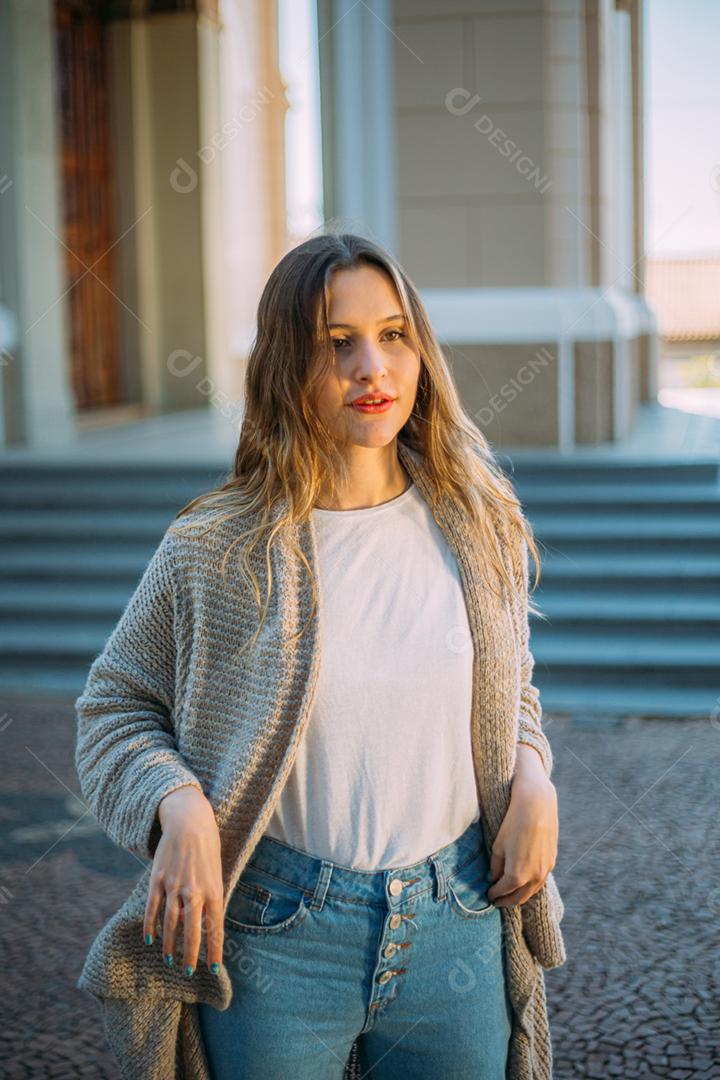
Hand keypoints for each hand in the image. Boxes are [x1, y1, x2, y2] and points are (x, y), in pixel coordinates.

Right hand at [143, 784, 223, 976]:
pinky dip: (151, 925)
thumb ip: (212, 898)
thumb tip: (207, 925)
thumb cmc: (208, 847)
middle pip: (192, 931)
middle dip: (190, 955)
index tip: (214, 969)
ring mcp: (174, 885)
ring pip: (171, 923)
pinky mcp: (158, 878)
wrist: (189, 820)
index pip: (215, 927)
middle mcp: (194, 890)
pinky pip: (153, 907)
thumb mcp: (216, 872)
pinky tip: (150, 939)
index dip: (214, 950)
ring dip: (170, 944)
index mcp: (214, 889)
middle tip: (188, 973)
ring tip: (170, 960)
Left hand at [486, 751, 557, 908]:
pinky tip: (524, 883)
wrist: (537, 806)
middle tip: (497, 902)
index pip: (502, 891)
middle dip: (507, 901)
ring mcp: (545, 870)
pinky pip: (540, 881)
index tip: (488, 894)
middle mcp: (533, 877)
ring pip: (532, 891)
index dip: (494, 894)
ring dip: (520, 896)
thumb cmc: (513, 823)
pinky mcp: (552, 861)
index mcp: (517, 875)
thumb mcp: (498, 845)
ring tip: (510, 896)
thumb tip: (493, 879)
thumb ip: (496, 866)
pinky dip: (531, 886)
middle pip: (519, 897)